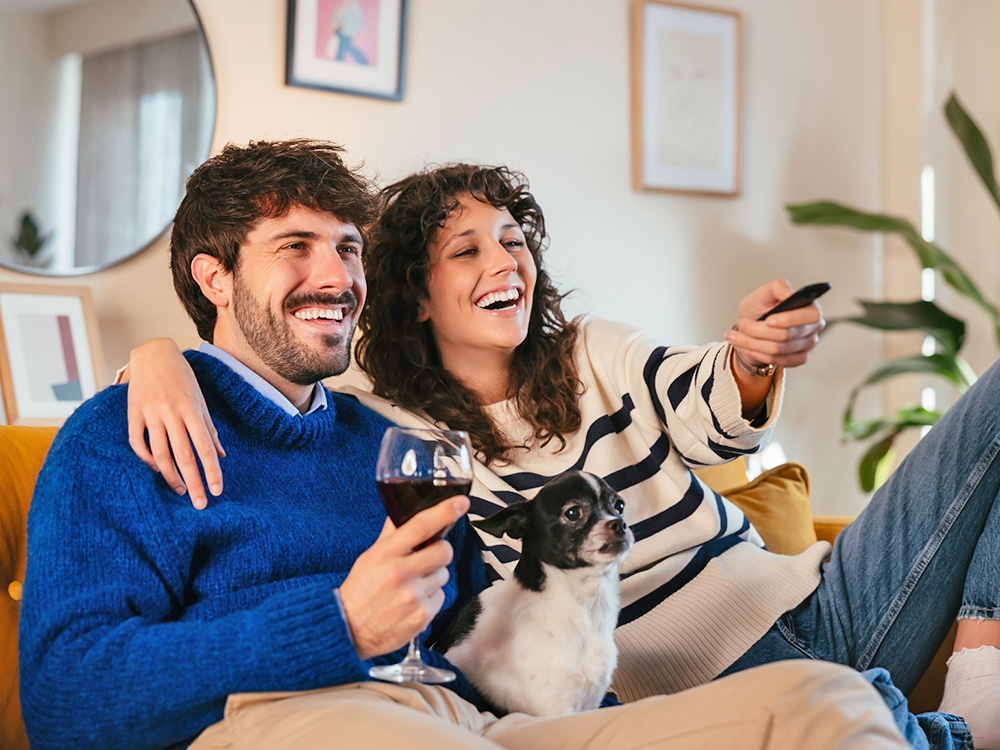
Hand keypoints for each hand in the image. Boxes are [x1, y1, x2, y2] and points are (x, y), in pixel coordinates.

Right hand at [123, 338, 224, 508]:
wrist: (153, 354)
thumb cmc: (182, 379)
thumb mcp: (200, 401)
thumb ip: (209, 429)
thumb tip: (221, 456)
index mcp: (192, 410)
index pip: (204, 447)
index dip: (211, 471)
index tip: (217, 491)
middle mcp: (172, 413)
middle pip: (183, 455)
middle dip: (193, 482)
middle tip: (200, 504)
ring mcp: (151, 414)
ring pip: (159, 454)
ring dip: (171, 476)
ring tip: (181, 491)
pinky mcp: (133, 413)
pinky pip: (138, 443)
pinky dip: (146, 460)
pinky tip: (158, 471)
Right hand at [339, 496, 469, 660]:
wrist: (348, 630)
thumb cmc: (359, 591)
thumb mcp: (369, 557)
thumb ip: (390, 535)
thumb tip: (402, 511)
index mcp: (385, 554)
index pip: (420, 526)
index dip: (444, 511)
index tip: (460, 503)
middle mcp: (400, 574)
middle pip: (443, 551)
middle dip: (440, 551)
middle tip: (428, 556)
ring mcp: (413, 597)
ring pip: (443, 575)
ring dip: (433, 576)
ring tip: (413, 584)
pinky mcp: (422, 616)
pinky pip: (440, 597)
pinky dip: (431, 597)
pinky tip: (413, 601)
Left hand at [725, 278, 825, 370]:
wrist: (752, 327)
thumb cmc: (761, 307)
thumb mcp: (764, 293)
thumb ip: (778, 287)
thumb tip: (790, 294)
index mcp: (810, 307)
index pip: (810, 316)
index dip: (789, 319)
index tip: (768, 320)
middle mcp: (814, 327)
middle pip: (787, 335)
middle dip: (758, 331)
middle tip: (740, 324)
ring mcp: (808, 345)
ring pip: (777, 349)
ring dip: (751, 343)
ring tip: (733, 336)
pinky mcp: (799, 359)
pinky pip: (776, 360)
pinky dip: (755, 353)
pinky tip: (743, 345)